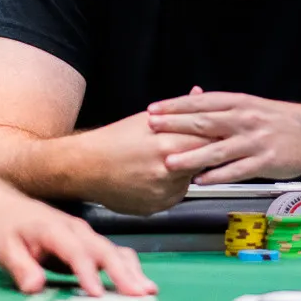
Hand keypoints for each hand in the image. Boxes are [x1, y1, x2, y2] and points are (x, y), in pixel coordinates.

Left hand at [0, 184, 156, 297]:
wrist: (13, 209)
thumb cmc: (10, 230)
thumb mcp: (6, 248)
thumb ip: (21, 268)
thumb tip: (34, 287)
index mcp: (54, 229)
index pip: (75, 251)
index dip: (88, 272)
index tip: (98, 294)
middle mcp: (77, 229)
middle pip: (104, 250)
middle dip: (123, 273)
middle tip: (139, 294)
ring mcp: (87, 235)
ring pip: (114, 251)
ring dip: (132, 271)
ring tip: (148, 291)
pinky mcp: (91, 242)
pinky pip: (115, 253)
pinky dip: (129, 267)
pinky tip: (140, 283)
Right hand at [79, 112, 213, 215]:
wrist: (87, 167)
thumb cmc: (114, 140)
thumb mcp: (146, 118)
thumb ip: (178, 109)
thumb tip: (198, 94)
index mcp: (167, 145)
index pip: (208, 140)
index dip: (213, 135)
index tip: (213, 132)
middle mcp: (168, 171)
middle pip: (203, 161)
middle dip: (202, 153)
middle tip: (195, 147)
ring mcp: (163, 192)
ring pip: (190, 180)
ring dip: (186, 171)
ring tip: (163, 162)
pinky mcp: (158, 206)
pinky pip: (176, 195)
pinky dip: (172, 186)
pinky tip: (154, 176)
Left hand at [147, 92, 300, 184]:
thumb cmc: (277, 120)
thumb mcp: (250, 106)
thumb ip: (222, 107)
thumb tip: (191, 99)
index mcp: (238, 103)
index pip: (201, 102)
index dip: (175, 106)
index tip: (153, 109)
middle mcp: (245, 119)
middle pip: (205, 121)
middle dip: (176, 125)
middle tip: (152, 128)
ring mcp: (255, 141)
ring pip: (218, 149)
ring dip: (192, 156)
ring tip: (169, 162)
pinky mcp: (265, 161)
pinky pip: (237, 170)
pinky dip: (218, 175)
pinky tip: (201, 180)